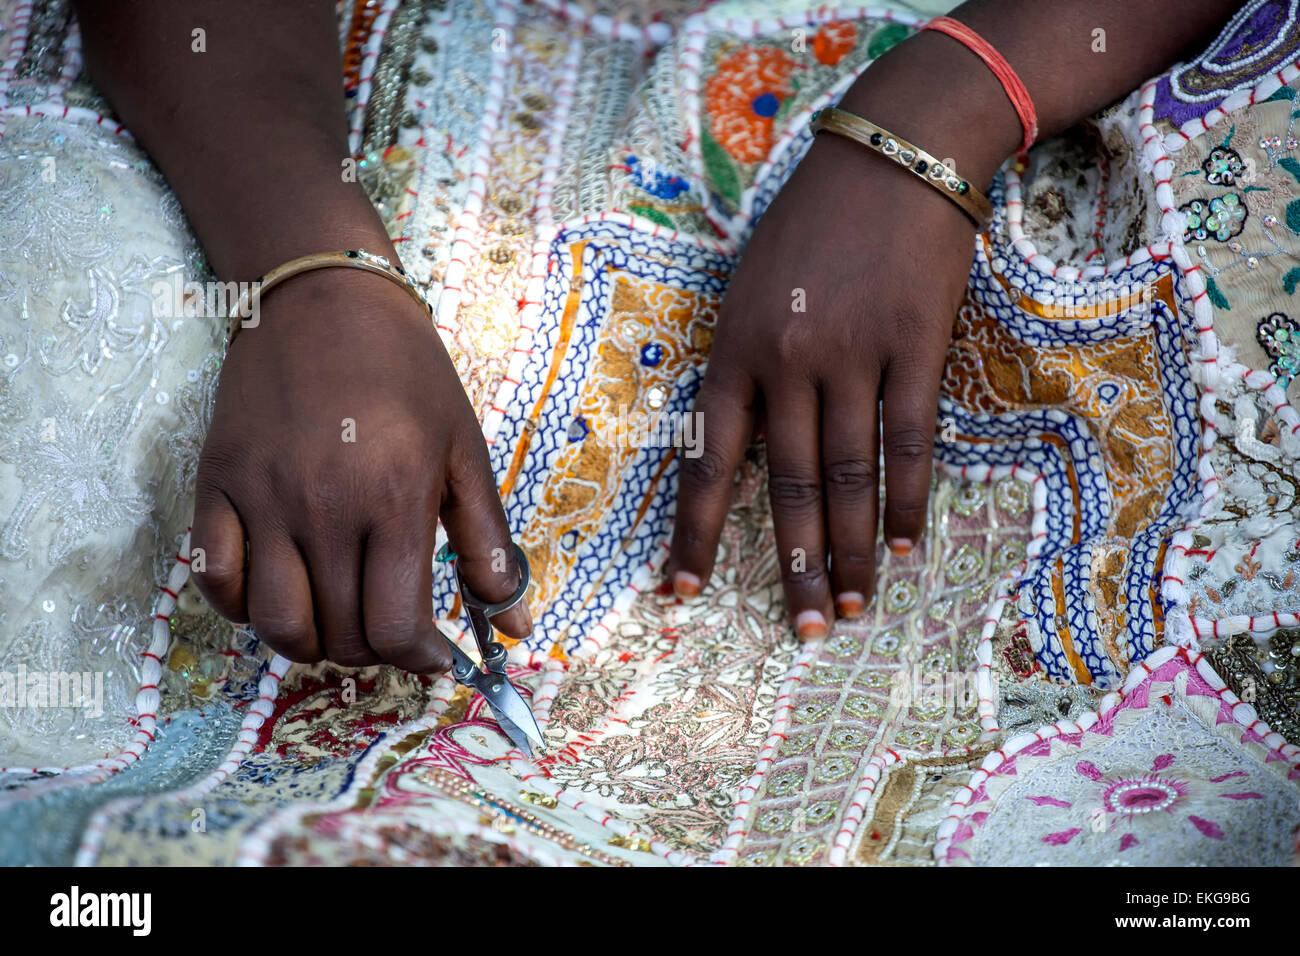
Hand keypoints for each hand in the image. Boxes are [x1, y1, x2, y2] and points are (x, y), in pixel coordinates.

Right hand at [190, 264, 530, 670]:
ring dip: (312, 643)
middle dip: (374, 651)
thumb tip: (514, 629)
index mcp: (395, 499)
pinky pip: (215, 581)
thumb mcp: (465, 451)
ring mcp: (263, 498)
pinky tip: (279, 592)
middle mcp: (324, 508)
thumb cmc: (408, 373)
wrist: (325, 298)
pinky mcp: (217, 484)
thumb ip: (490, 544)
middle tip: (389, 629)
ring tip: (338, 621)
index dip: (420, 658)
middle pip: (340, 633)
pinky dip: (244, 608)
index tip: (432, 655)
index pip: (397, 626)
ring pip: (276, 623)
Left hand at [667, 109, 989, 639]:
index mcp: (735, 351)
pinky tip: (909, 544)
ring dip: (854, 547)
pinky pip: (908, 441)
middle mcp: (787, 362)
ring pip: (848, 474)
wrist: (890, 157)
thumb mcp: (747, 286)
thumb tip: (743, 442)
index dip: (695, 533)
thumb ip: (744, 364)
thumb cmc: (810, 224)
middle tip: (806, 628)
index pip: (708, 461)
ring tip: (857, 604)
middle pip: (786, 485)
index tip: (683, 592)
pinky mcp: (915, 346)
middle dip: (794, 564)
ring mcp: (853, 355)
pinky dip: (908, 500)